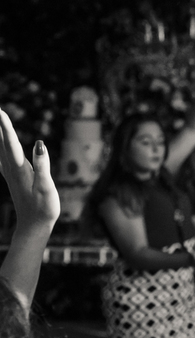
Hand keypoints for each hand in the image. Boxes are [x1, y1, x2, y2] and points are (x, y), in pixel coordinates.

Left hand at [0, 109, 58, 229]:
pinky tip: (0, 146)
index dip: (5, 126)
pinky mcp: (14, 178)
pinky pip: (3, 157)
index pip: (11, 143)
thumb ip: (42, 165)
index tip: (0, 110)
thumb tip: (39, 143)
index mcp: (19, 169)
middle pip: (2, 143)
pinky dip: (1, 147)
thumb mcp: (47, 187)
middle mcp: (11, 169)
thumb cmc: (44, 208)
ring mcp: (11, 174)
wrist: (34, 226)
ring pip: (1, 149)